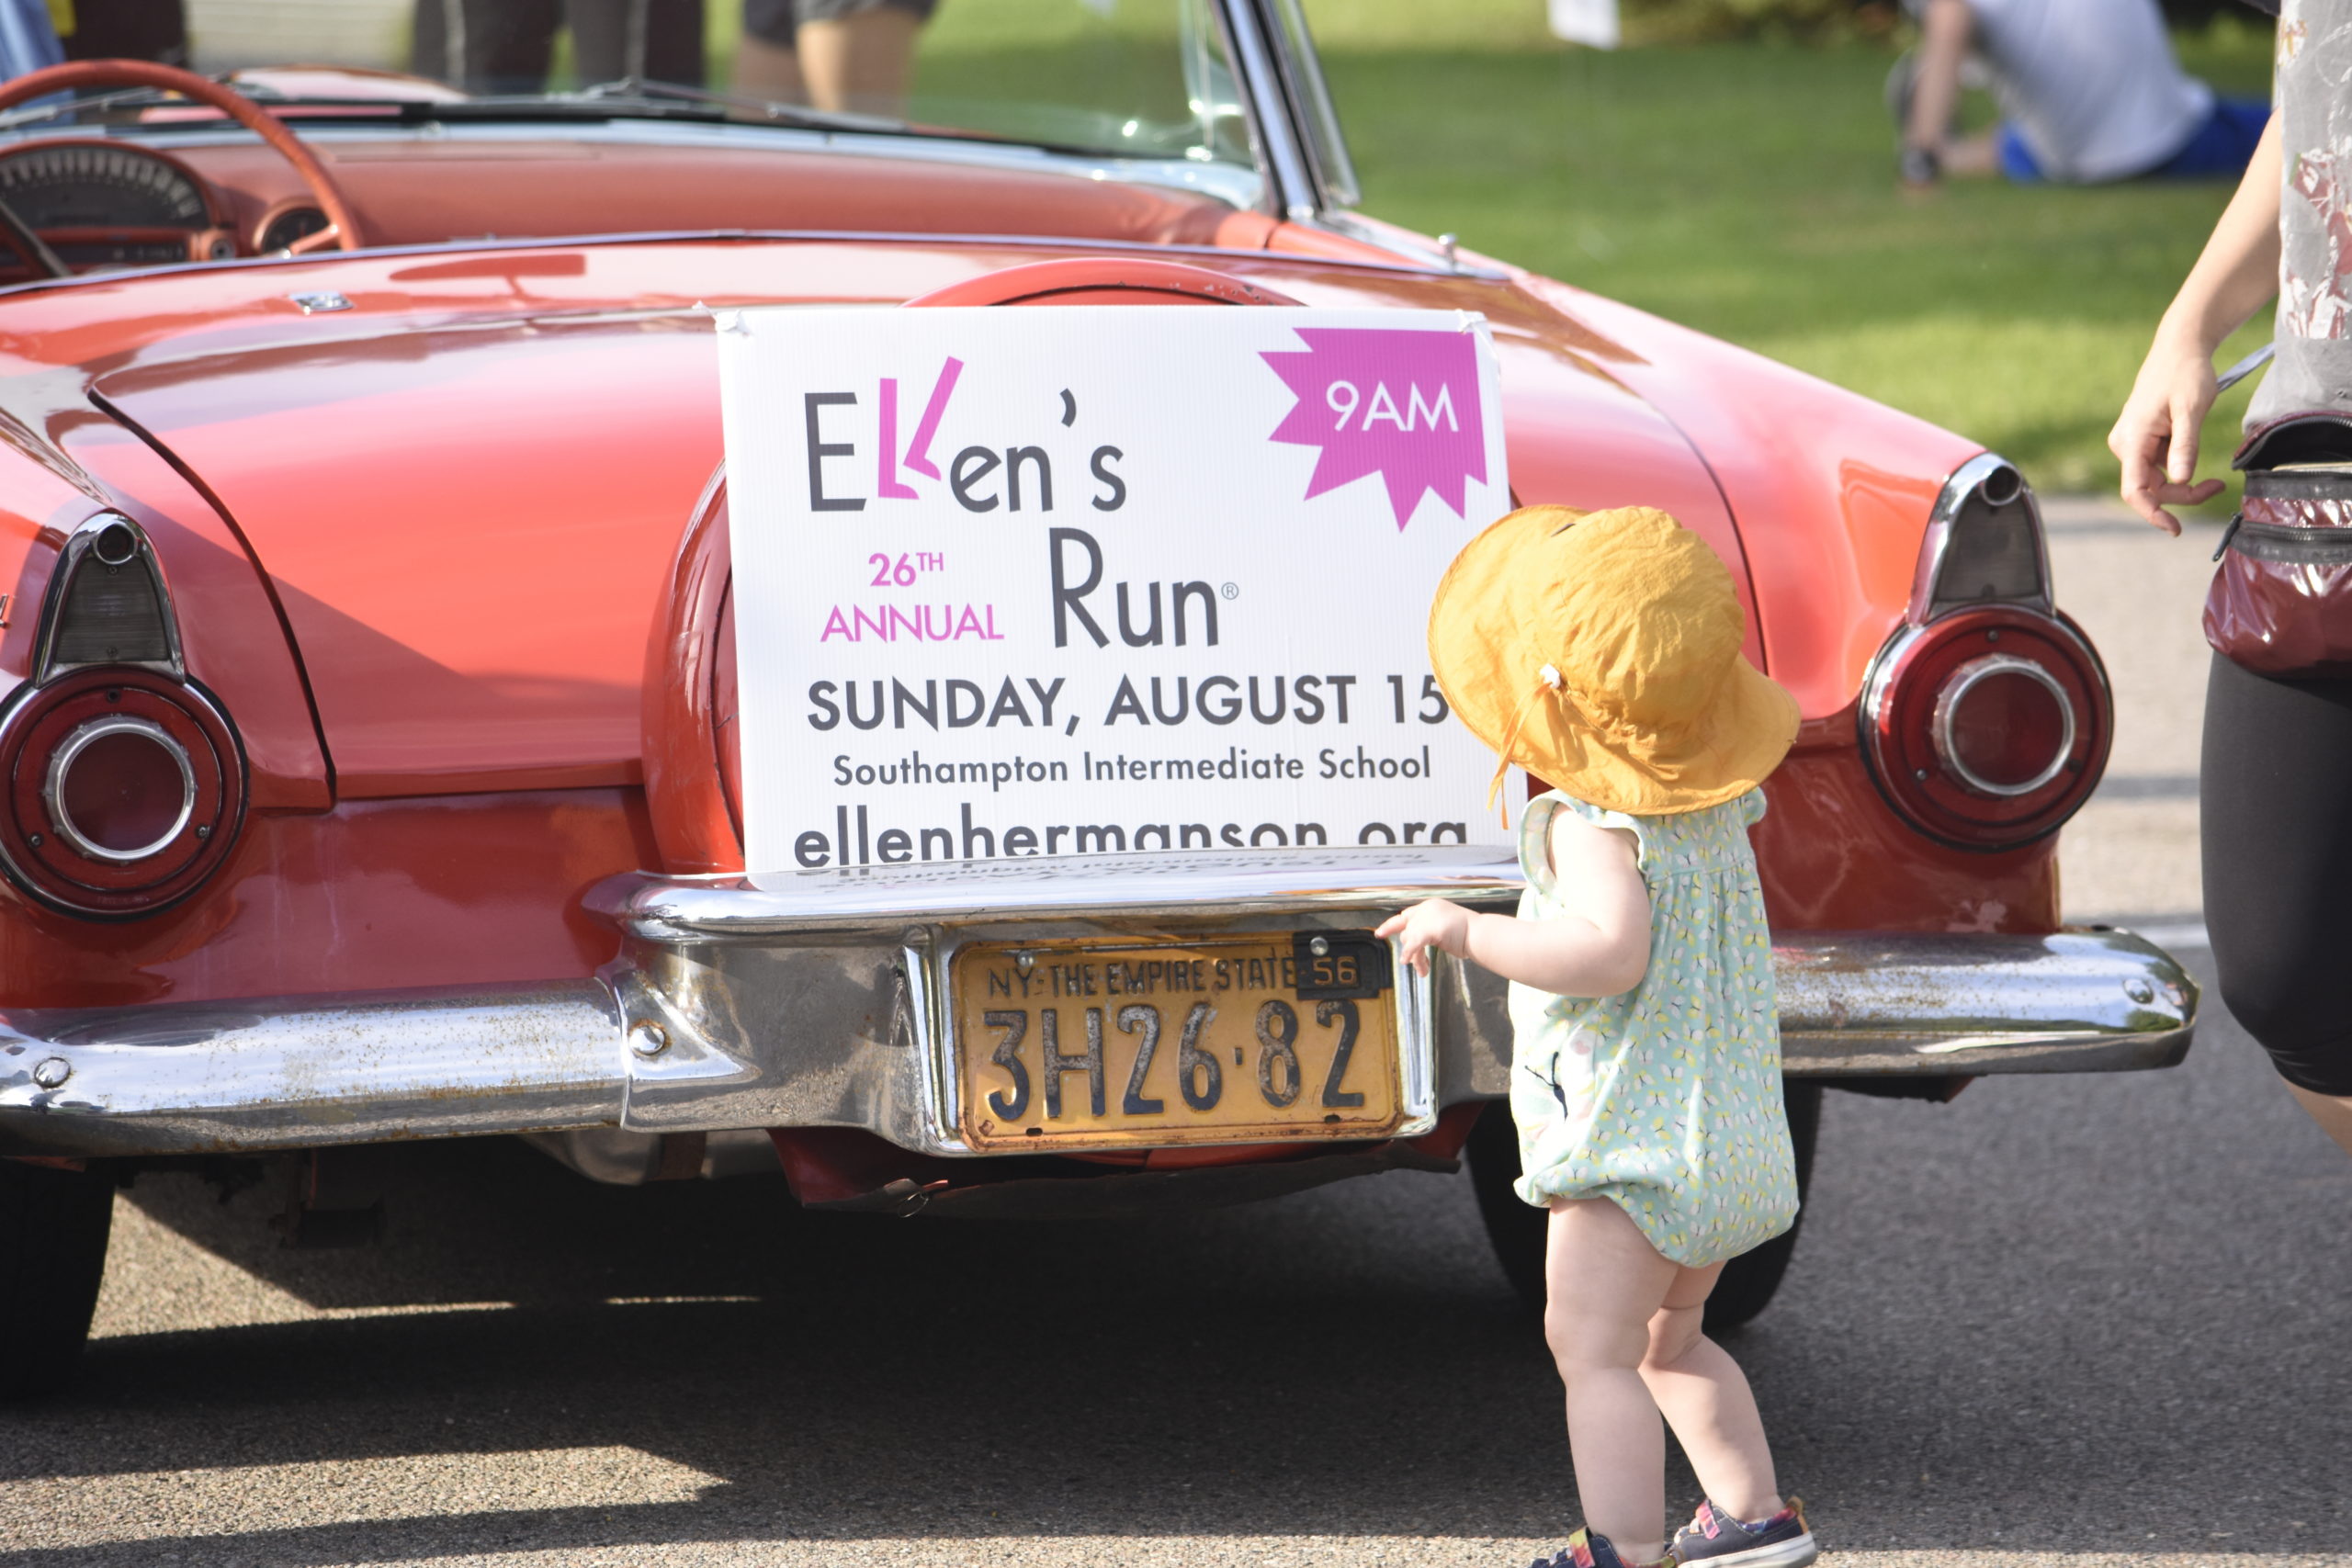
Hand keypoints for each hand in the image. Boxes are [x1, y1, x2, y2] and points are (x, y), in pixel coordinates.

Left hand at [1375, 898, 1470, 976]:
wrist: (1482, 935)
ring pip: (1411, 939)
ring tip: (1423, 971)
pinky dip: (1410, 954)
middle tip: (1398, 954)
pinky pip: (1414, 944)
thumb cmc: (1468, 936)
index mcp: (1431, 906)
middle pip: (1407, 929)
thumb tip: (1413, 945)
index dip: (1392, 925)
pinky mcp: (1431, 928)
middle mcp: (1427, 908)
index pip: (1407, 915)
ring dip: (1416, 958)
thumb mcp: (1445, 929)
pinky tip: (1408, 962)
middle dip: (1405, 945)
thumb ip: (1429, 932)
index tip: (1380, 933)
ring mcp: (1429, 917)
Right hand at [2110, 335, 2228, 534]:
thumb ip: (2185, 446)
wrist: (2179, 347)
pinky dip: (2179, 469)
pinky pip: (2157, 465)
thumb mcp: (2191, 409)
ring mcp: (2131, 442)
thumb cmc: (2186, 373)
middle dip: (2182, 495)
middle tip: (2217, 488)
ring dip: (2183, 484)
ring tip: (2214, 478)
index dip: (2153, 513)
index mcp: (2132, 439)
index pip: (2134, 490)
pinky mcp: (2141, 439)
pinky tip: (2195, 455)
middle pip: (2148, 488)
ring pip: (2154, 479)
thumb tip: (2182, 481)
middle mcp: (2124, 444)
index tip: (2175, 528)